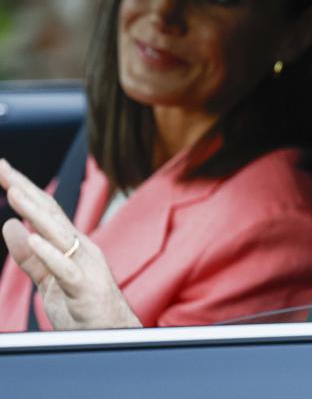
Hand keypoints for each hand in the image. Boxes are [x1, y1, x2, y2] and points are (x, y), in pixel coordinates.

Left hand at [0, 159, 141, 329]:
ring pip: (58, 233)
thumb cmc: (82, 306)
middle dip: (25, 189)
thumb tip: (10, 226)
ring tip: (14, 192)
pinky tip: (34, 238)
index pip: (44, 210)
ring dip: (35, 212)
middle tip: (2, 167)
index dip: (23, 189)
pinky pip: (66, 268)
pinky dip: (50, 252)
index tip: (3, 169)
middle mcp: (80, 246)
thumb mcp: (48, 279)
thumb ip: (30, 256)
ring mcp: (85, 265)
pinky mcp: (85, 287)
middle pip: (50, 212)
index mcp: (70, 244)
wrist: (111, 332)